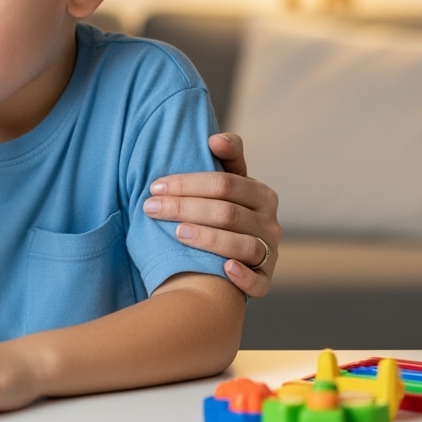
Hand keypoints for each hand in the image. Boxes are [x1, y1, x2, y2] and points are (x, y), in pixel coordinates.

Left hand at [144, 133, 280, 296]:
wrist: (228, 259)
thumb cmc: (222, 213)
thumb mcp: (226, 185)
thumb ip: (227, 157)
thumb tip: (215, 139)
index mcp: (261, 194)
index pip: (225, 183)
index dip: (188, 184)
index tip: (155, 185)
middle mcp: (270, 223)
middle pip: (227, 213)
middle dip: (185, 208)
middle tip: (150, 208)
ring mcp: (269, 253)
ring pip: (243, 245)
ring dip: (209, 239)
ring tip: (177, 233)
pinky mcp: (265, 280)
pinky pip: (259, 282)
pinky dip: (244, 276)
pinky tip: (223, 269)